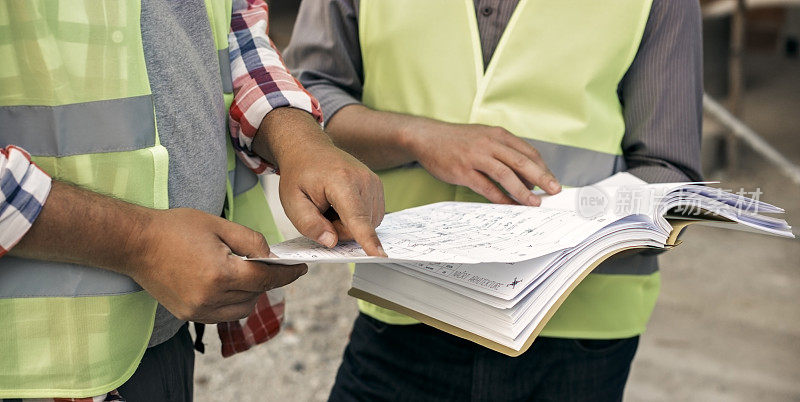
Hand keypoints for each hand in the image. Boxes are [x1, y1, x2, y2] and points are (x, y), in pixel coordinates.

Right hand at [130, 208, 307, 323]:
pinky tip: (226, 284)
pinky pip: (222, 314)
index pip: (266, 279)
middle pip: (255, 295)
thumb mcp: (219, 224)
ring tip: (244, 273)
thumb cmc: (175, 228)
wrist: (134, 243)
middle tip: (268, 264)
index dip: (287, 274)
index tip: (301, 269)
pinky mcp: (188, 315)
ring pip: (241, 310)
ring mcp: (197, 310)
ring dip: (250, 294)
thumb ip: (250, 241)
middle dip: (266, 280)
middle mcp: (210, 298)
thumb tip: (270, 256)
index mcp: (220, 273)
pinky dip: (232, 302)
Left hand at [254, 108, 385, 255]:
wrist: (309, 150)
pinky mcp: (378, 186)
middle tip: (321, 211)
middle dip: (339, 229)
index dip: (367, 239)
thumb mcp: (292, 202)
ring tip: (331, 205)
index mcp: (341, 181)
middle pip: (359, 227)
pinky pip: (371, 217)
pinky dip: (356, 217)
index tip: (379, 255)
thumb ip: (309, 224)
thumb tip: (332, 242)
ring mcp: (374, 182)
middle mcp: (364, 180)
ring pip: (367, 224)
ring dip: (347, 223)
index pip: (356, 217)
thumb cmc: (299, 175)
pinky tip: (342, 204)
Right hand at [403, 120, 561, 204]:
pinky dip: (500, 197)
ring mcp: (476, 157)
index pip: (528, 151)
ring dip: (523, 191)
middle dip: (541, 178)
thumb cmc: (458, 140)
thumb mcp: (484, 137)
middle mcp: (489, 144)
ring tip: (534, 202)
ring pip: (506, 175)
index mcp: (498, 134)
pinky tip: (509, 205)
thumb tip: (525, 174)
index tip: (551, 180)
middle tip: (554, 191)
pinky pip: (486, 187)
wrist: (427, 137)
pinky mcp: (463, 171)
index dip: (543, 167)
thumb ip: (503, 151)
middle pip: (522, 162)